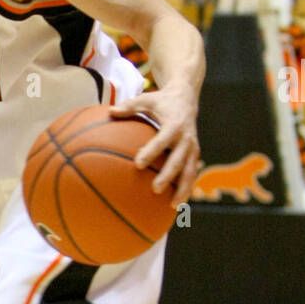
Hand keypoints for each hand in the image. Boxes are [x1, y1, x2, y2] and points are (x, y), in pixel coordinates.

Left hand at [110, 84, 200, 205]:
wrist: (186, 98)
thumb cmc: (161, 101)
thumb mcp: (146, 99)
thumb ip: (129, 106)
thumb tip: (109, 111)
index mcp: (174, 125)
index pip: (162, 140)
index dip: (151, 151)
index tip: (138, 164)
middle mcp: (186, 138)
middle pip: (178, 160)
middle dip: (168, 176)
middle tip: (155, 189)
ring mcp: (192, 148)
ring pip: (189, 172)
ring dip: (183, 189)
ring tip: (173, 205)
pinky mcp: (195, 155)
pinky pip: (192, 174)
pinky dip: (187, 188)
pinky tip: (177, 203)